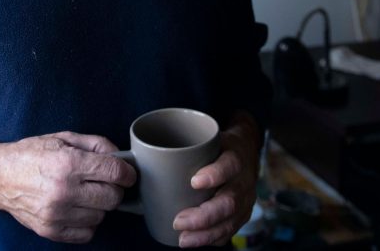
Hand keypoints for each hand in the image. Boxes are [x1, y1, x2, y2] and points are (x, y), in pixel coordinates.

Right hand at [0, 131, 136, 243]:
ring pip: (101, 216)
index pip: (114, 173)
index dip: (126, 173)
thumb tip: (120, 156)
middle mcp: (63, 191)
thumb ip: (94, 144)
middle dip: (113, 188)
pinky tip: (76, 208)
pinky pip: (87, 233)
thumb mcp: (62, 138)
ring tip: (83, 194)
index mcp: (68, 163)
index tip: (126, 173)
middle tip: (102, 182)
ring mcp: (57, 214)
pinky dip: (87, 222)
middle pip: (112, 198)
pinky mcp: (51, 230)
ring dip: (98, 206)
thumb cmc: (30, 155)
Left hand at [172, 113, 260, 247]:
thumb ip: (181, 146)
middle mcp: (243, 180)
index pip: (229, 165)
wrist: (243, 152)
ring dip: (206, 233)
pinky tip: (195, 240)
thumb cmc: (215, 147)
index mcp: (235, 156)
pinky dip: (212, 238)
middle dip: (204, 215)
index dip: (214, 174)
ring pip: (231, 221)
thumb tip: (133, 157)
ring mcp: (246, 200)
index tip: (193, 182)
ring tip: (183, 238)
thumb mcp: (204, 138)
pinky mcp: (243, 214)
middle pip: (230, 201)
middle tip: (178, 221)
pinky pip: (230, 231)